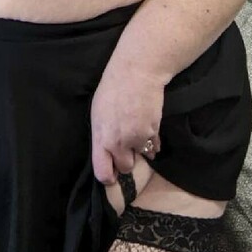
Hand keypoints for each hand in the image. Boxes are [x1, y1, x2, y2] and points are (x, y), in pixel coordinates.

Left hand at [90, 60, 163, 184]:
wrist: (136, 74)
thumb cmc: (111, 91)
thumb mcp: (98, 115)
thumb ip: (103, 136)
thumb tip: (108, 150)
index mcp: (101, 139)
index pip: (103, 173)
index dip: (108, 177)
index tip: (111, 175)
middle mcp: (119, 143)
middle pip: (125, 168)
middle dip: (126, 161)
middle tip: (125, 147)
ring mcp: (138, 139)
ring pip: (141, 157)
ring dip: (140, 149)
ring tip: (136, 130)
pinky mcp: (153, 132)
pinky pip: (153, 146)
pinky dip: (152, 142)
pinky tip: (147, 127)